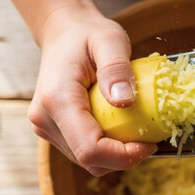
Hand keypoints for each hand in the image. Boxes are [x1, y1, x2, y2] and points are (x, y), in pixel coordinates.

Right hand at [28, 5, 156, 175]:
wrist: (63, 33)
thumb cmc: (87, 34)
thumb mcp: (110, 40)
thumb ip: (116, 69)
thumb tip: (125, 101)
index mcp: (56, 99)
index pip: (89, 148)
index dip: (123, 156)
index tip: (149, 144)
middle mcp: (44, 119)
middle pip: (89, 160)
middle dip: (123, 157)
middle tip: (149, 138)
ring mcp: (45, 127)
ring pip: (86, 160)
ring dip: (116, 155)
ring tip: (136, 131)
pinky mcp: (53, 130)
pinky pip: (83, 151)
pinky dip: (106, 148)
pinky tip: (121, 128)